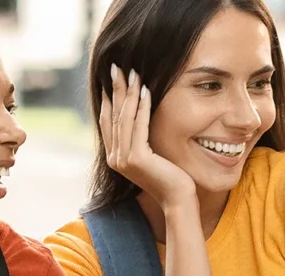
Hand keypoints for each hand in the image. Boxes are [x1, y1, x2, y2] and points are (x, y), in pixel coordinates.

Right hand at [99, 65, 194, 208]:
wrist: (177, 200)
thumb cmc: (169, 178)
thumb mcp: (150, 155)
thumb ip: (139, 140)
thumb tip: (138, 117)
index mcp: (114, 157)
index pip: (107, 122)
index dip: (108, 98)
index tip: (111, 79)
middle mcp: (114, 158)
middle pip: (113, 115)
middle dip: (115, 89)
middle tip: (116, 67)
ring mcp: (123, 159)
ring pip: (125, 117)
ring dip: (129, 92)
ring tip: (133, 72)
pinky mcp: (136, 158)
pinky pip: (139, 125)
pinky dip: (143, 106)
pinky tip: (146, 90)